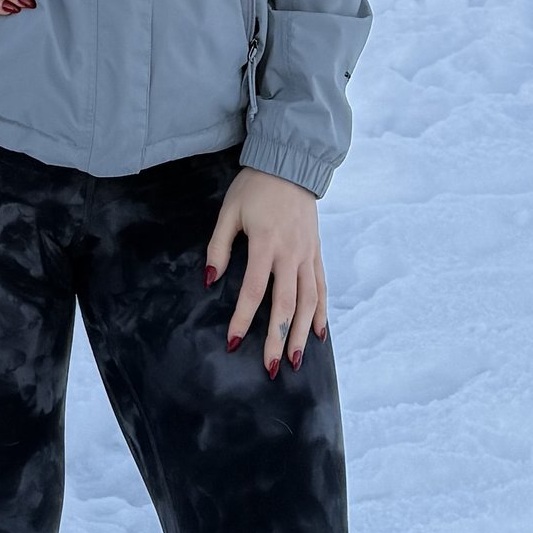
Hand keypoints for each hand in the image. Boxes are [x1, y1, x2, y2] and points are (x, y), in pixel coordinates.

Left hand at [206, 168, 326, 378]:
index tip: (234, 341)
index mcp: (266, 243)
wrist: (290, 164)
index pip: (255, 290)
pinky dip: (321, 312)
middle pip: (286, 304)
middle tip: (271, 367)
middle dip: (277, 338)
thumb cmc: (255, 187)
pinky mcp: (317, 253)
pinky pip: (322, 287)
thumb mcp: (229, 212)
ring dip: (301, 333)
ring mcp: (308, 255)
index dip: (243, 318)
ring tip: (294, 360)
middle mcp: (291, 253)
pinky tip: (317, 334)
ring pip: (309, 301)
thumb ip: (219, 247)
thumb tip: (210, 280)